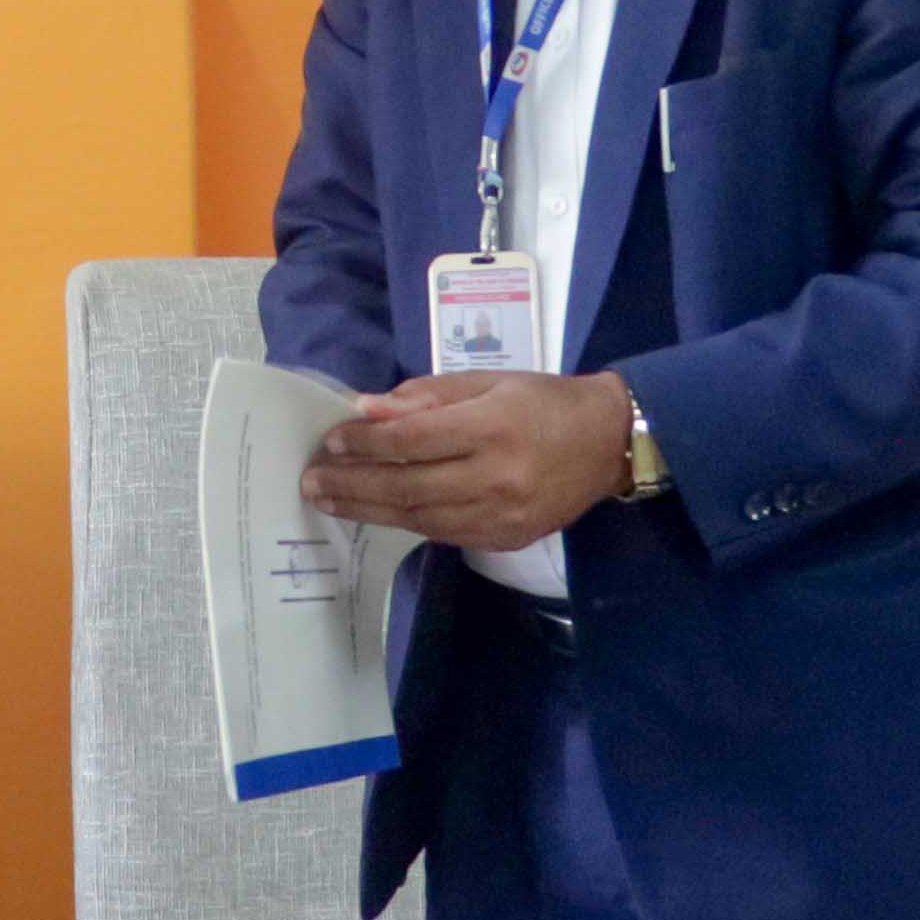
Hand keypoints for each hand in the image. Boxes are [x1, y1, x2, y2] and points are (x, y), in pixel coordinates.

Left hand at [304, 369, 636, 554]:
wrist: (608, 443)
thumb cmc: (544, 400)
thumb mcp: (488, 381)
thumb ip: (427, 397)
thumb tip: (367, 409)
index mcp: (491, 427)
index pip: (413, 439)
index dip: (367, 443)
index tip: (332, 440)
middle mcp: (496, 476)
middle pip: (408, 485)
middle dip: (354, 483)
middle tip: (311, 482)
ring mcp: (502, 514)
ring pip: (420, 517)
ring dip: (369, 509)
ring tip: (330, 501)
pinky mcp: (506, 538)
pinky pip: (443, 534)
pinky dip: (406, 522)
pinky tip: (377, 513)